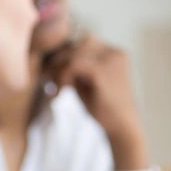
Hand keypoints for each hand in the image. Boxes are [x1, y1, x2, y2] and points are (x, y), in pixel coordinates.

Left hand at [43, 34, 147, 169]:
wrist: (122, 129)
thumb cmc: (104, 108)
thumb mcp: (87, 81)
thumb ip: (75, 66)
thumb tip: (51, 55)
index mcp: (113, 52)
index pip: (81, 41)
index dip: (63, 54)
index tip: (51, 74)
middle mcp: (114, 52)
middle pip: (76, 42)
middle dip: (58, 59)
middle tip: (48, 79)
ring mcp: (110, 60)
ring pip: (73, 51)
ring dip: (59, 68)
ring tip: (57, 87)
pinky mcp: (103, 72)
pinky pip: (73, 64)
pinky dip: (62, 76)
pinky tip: (61, 91)